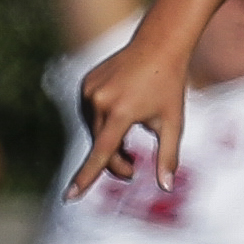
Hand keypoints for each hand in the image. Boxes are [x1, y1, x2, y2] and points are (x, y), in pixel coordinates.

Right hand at [71, 32, 194, 196]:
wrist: (158, 47)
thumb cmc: (169, 87)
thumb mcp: (174, 124)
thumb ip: (168, 158)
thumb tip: (166, 188)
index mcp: (122, 112)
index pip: (102, 153)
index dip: (86, 178)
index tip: (69, 197)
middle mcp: (100, 101)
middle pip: (100, 146)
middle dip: (116, 163)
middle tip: (134, 170)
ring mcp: (89, 90)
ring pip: (94, 132)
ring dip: (109, 144)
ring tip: (130, 146)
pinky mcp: (85, 84)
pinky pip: (90, 115)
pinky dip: (103, 125)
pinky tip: (122, 117)